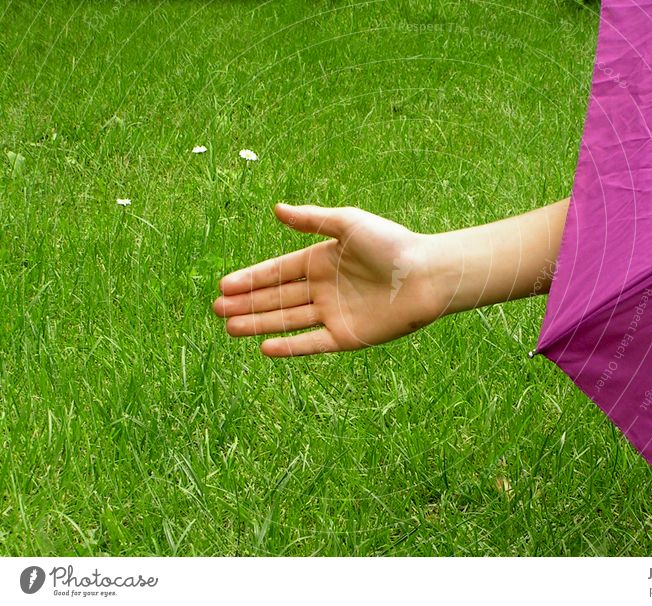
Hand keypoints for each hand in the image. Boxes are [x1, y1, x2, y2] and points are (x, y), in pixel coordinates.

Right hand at [213, 203, 444, 356]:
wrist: (426, 274)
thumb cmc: (392, 243)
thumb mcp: (348, 223)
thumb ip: (312, 220)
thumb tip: (276, 208)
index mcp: (322, 261)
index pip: (278, 272)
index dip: (251, 279)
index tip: (223, 286)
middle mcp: (324, 289)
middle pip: (277, 298)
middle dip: (247, 304)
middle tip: (217, 310)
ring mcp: (334, 314)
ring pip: (288, 320)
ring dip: (259, 324)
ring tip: (230, 328)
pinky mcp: (348, 337)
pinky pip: (312, 343)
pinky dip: (290, 346)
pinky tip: (265, 347)